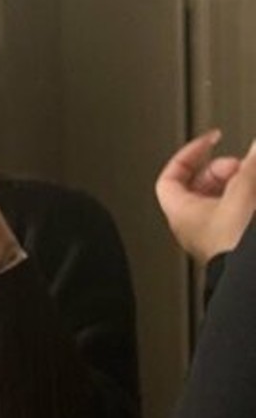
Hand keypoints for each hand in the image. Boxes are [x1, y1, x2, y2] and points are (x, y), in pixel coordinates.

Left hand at [155, 130, 255, 265]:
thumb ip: (250, 164)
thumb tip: (255, 146)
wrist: (250, 276)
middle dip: (222, 169)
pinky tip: (254, 195)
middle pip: (200, 186)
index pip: (170, 177)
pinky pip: (234, 212)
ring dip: (237, 184)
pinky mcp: (231, 242)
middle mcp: (192, 226)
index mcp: (181, 213)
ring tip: (252, 180)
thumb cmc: (236, 245)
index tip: (209, 141)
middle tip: (240, 165)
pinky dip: (245, 200)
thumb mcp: (243, 192)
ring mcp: (212, 236)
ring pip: (220, 199)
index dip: (188, 155)